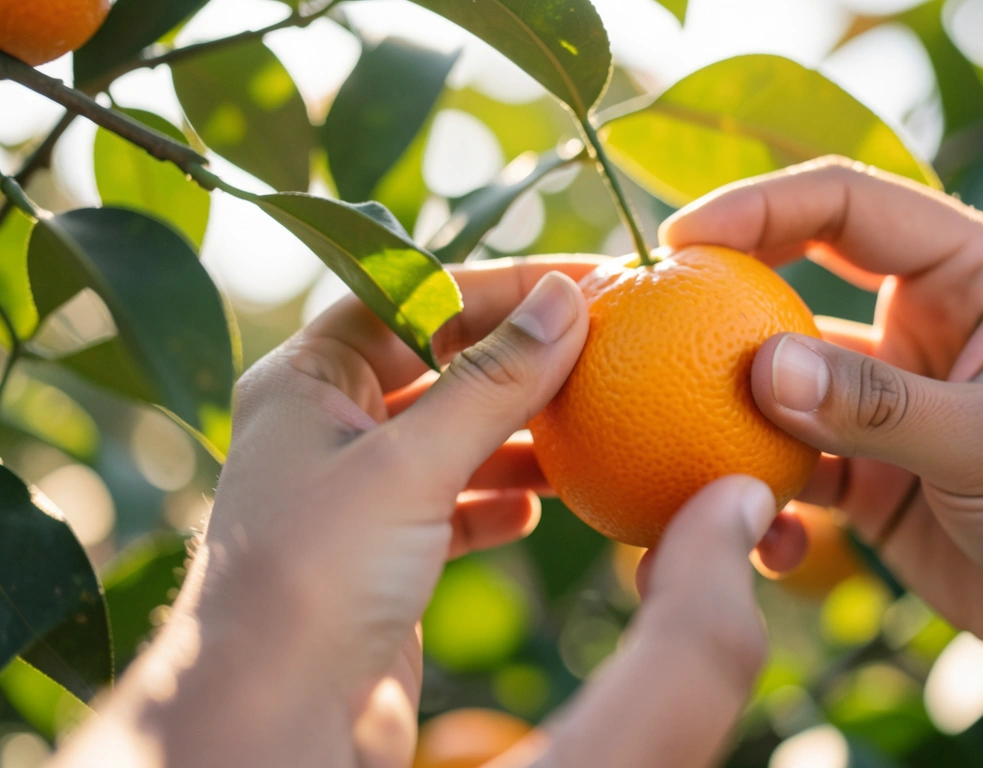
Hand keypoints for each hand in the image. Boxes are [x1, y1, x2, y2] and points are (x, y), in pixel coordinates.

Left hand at [51, 257, 799, 767]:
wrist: (271, 716)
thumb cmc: (312, 578)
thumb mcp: (408, 465)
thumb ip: (491, 381)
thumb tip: (567, 300)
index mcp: (307, 381)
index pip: (413, 297)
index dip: (500, 285)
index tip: (584, 283)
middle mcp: (327, 429)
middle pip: (440, 365)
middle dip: (519, 360)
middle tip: (603, 349)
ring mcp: (357, 494)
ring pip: (454, 438)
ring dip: (519, 434)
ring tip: (587, 431)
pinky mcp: (384, 554)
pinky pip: (455, 504)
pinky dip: (499, 501)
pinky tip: (539, 508)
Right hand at [661, 156, 982, 671]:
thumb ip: (877, 405)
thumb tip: (758, 366)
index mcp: (977, 272)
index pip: (852, 203)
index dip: (762, 206)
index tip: (681, 237)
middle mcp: (926, 319)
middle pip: (801, 272)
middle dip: (726, 287)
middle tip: (647, 309)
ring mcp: (891, 394)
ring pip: (784, 375)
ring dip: (732, 403)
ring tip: (676, 431)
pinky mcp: (869, 466)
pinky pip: (792, 459)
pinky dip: (761, 486)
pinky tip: (760, 534)